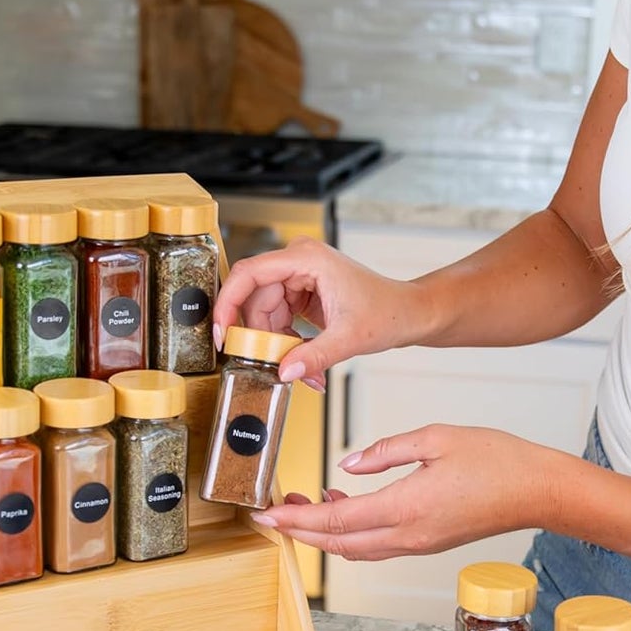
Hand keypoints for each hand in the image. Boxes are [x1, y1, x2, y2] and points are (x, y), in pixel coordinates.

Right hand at [212, 237, 427, 389]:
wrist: (409, 313)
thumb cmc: (388, 312)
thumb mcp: (349, 338)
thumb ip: (314, 356)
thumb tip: (283, 372)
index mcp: (306, 258)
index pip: (249, 274)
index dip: (228, 303)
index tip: (221, 333)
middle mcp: (298, 261)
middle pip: (254, 298)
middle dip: (259, 335)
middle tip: (267, 364)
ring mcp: (299, 276)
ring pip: (264, 312)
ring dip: (275, 344)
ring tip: (297, 369)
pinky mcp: (302, 292)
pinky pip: (278, 318)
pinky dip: (285, 342)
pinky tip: (300, 360)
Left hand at [252, 425, 555, 559]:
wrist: (539, 491)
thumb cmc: (498, 460)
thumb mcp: (437, 438)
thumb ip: (386, 450)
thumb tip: (348, 463)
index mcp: (406, 507)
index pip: (336, 519)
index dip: (296, 519)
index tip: (267, 515)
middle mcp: (408, 536)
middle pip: (337, 543)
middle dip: (298, 532)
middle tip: (270, 515)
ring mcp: (418, 544)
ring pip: (355, 549)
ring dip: (323, 534)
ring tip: (301, 506)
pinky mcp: (427, 543)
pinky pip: (376, 546)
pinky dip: (350, 532)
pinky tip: (343, 504)